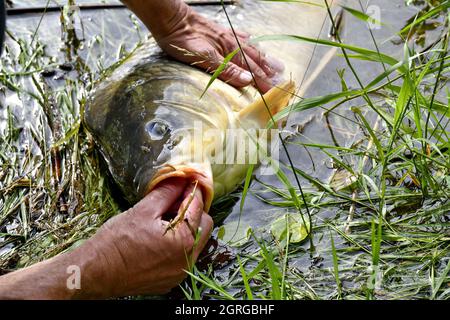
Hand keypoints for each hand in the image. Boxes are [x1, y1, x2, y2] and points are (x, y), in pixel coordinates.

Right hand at [0, 178, 212, 298]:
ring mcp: (179, 273)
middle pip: (203, 226)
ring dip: (186, 227)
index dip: (192, 191)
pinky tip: (159, 237)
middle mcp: (187, 259)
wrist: (94, 273)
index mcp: (183, 240)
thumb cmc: (116, 242)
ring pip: (195, 242)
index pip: (198, 207)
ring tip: (164, 218)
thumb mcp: (142, 210)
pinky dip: (177, 244)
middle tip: (174, 200)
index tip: (186, 181)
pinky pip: (183, 257)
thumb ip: (167, 192)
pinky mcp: (170, 280)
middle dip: (193, 210)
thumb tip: (180, 178)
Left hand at [153, 6, 283, 92]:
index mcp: (231, 53)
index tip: (274, 96)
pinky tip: (252, 42)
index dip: (264, 85)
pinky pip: (242, 38)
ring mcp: (228, 37)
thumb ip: (227, 70)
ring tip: (276, 67)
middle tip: (281, 84)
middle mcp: (234, 44)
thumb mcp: (204, 58)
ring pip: (252, 51)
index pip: (253, 73)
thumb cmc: (183, 39)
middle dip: (269, 74)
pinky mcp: (221, 32)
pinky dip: (251, 43)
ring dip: (264, 61)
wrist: (171, 19)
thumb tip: (248, 80)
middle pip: (256, 62)